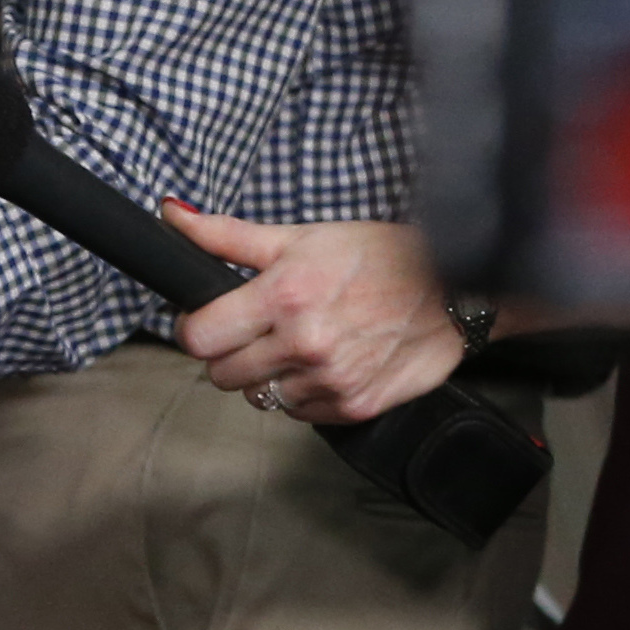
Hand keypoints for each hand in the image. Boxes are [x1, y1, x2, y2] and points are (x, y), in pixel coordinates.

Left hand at [161, 207, 459, 421]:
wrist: (457, 290)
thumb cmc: (380, 257)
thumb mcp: (301, 237)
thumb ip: (227, 236)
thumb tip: (172, 215)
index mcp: (284, 296)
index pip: (198, 338)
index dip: (194, 328)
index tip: (207, 320)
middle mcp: (304, 344)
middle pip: (222, 374)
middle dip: (230, 352)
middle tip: (256, 330)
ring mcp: (330, 381)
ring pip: (260, 396)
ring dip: (270, 374)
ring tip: (300, 343)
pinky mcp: (354, 407)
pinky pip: (300, 413)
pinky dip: (304, 393)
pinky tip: (326, 362)